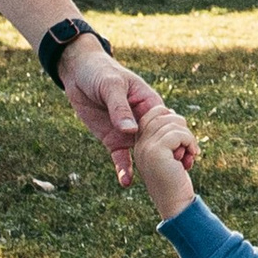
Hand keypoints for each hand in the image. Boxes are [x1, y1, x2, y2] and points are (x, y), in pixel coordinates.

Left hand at [62, 45, 164, 181]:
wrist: (78, 73)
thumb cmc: (100, 72)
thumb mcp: (111, 85)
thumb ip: (120, 108)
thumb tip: (132, 131)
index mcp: (149, 103)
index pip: (167, 125)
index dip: (174, 139)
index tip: (179, 155)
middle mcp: (142, 121)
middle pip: (159, 143)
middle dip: (167, 159)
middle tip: (173, 175)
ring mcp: (128, 132)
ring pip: (142, 154)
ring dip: (149, 168)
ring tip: (155, 185)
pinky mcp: (112, 139)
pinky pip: (120, 157)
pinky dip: (123, 169)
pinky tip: (126, 183)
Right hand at [129, 102, 200, 222]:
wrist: (176, 205)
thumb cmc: (176, 180)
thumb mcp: (171, 154)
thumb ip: (169, 136)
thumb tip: (173, 114)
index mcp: (140, 143)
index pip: (154, 112)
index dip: (172, 118)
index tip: (183, 138)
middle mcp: (139, 144)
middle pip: (163, 113)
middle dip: (182, 127)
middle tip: (188, 148)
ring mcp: (145, 147)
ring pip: (172, 122)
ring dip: (188, 138)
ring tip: (189, 155)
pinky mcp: (155, 152)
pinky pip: (177, 133)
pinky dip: (190, 142)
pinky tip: (191, 157)